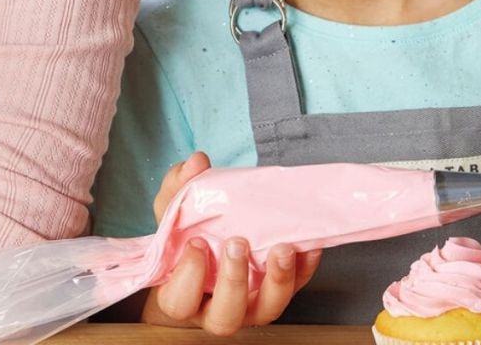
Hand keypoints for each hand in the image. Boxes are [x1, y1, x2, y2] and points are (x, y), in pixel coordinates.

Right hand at [142, 152, 322, 334]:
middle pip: (225, 318)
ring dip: (277, 280)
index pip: (179, 302)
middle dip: (233, 281)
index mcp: (181, 295)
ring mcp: (249, 307)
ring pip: (267, 310)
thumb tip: (197, 162)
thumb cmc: (186, 235)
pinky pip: (296, 288)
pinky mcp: (276, 294)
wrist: (211, 246)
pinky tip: (307, 245)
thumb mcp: (173, 210)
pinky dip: (304, 268)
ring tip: (283, 248)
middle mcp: (215, 310)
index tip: (196, 243)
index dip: (188, 277)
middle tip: (237, 243)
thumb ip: (178, 186)